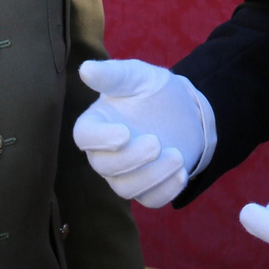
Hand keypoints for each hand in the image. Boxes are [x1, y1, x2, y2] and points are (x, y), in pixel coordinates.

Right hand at [73, 59, 213, 207]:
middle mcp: (105, 152)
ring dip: (152, 176)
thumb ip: (114, 75)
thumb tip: (86, 69)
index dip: (100, 139)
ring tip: (177, 156)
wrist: (184, 111)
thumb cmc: (152, 90)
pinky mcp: (147, 187)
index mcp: (97, 123)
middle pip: (104, 167)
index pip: (84, 136)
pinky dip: (166, 190)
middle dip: (131, 159)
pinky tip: (182, 173)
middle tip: (157, 143)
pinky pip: (150, 199)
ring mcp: (125, 173)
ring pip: (126, 188)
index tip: (124, 133)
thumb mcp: (137, 76)